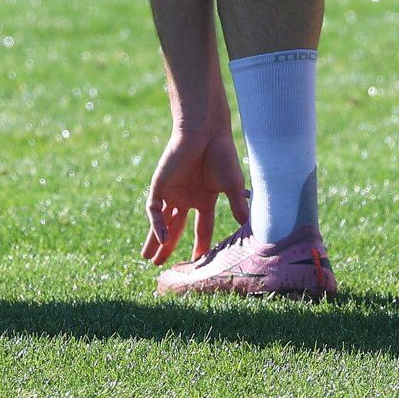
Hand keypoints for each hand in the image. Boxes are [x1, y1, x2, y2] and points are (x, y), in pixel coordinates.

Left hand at [141, 122, 249, 265]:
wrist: (205, 132)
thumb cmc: (221, 154)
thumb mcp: (232, 186)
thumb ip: (237, 207)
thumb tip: (248, 228)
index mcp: (204, 198)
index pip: (200, 227)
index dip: (200, 244)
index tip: (197, 261)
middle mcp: (186, 197)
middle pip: (175, 227)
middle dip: (169, 246)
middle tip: (161, 266)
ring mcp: (172, 191)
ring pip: (161, 221)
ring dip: (156, 240)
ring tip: (150, 259)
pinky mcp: (160, 184)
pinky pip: (155, 209)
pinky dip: (157, 224)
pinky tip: (162, 239)